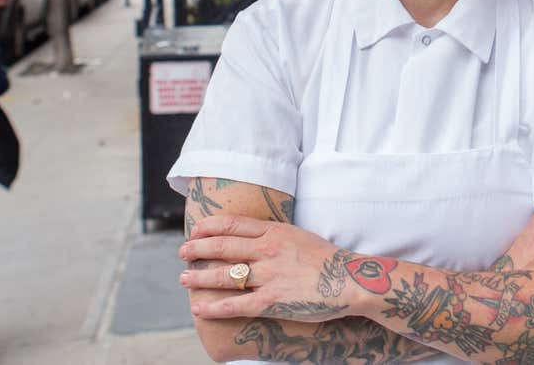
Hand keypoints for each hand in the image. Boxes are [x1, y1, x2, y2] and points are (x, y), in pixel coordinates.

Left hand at [179, 215, 357, 320]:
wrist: (351, 280)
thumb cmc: (327, 260)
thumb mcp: (299, 236)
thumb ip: (275, 237)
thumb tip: (254, 239)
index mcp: (275, 232)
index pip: (232, 224)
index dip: (209, 227)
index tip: (195, 231)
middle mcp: (268, 250)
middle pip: (222, 246)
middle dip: (197, 249)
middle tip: (182, 253)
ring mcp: (269, 276)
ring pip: (224, 275)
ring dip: (199, 277)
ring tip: (183, 279)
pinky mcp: (273, 301)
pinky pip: (236, 304)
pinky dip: (214, 306)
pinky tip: (199, 307)